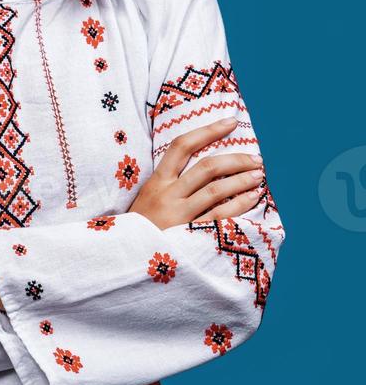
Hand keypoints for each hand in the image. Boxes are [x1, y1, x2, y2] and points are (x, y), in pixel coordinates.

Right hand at [128, 117, 264, 228]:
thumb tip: (203, 167)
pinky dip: (240, 205)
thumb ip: (168, 184)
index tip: (231, 122)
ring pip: (216, 190)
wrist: (126, 262)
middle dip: (236, 160)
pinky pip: (220, 217)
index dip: (208, 130)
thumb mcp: (146, 200)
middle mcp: (167, 195)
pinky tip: (253, 198)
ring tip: (258, 176)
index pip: (182, 145)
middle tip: (256, 159)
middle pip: (207, 167)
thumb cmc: (140, 231)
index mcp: (156, 182)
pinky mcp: (190, 237)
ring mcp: (179, 216)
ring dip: (242, 180)